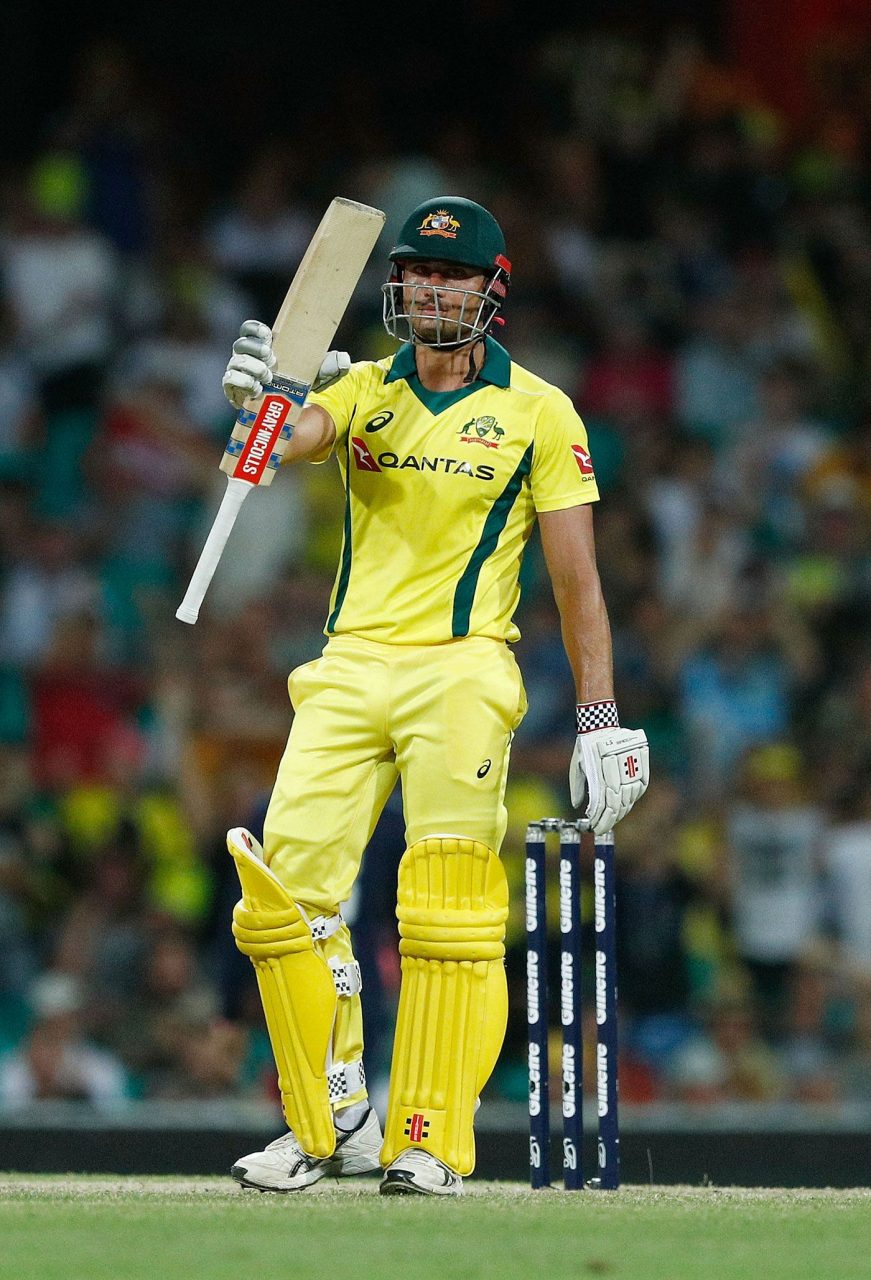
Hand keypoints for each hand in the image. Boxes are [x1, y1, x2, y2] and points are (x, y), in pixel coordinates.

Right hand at [222, 320, 351, 409]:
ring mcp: (238, 374)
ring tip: (267, 377)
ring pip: (236, 363)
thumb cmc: (298, 386)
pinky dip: (242, 383)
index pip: (250, 330)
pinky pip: (229, 382)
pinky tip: (256, 389)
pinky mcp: (234, 392)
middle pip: (241, 344)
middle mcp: (247, 358)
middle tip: (271, 358)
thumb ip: (329, 367)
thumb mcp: (317, 376)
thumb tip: (345, 361)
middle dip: (255, 350)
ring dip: (251, 368)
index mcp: (264, 347)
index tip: (268, 335)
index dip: (254, 330)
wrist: (288, 414)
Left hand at [569, 726, 648, 834]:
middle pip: (619, 802)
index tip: (595, 828)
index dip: (601, 819)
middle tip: (602, 828)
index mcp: (600, 769)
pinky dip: (635, 797)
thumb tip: (577, 806)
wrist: (599, 723)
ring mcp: (631, 762)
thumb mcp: (576, 765)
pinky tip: (627, 805)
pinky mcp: (640, 759)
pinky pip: (641, 784)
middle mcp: (618, 767)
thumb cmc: (585, 746)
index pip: (605, 802)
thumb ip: (577, 786)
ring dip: (623, 811)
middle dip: (611, 819)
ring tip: (613, 819)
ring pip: (631, 795)